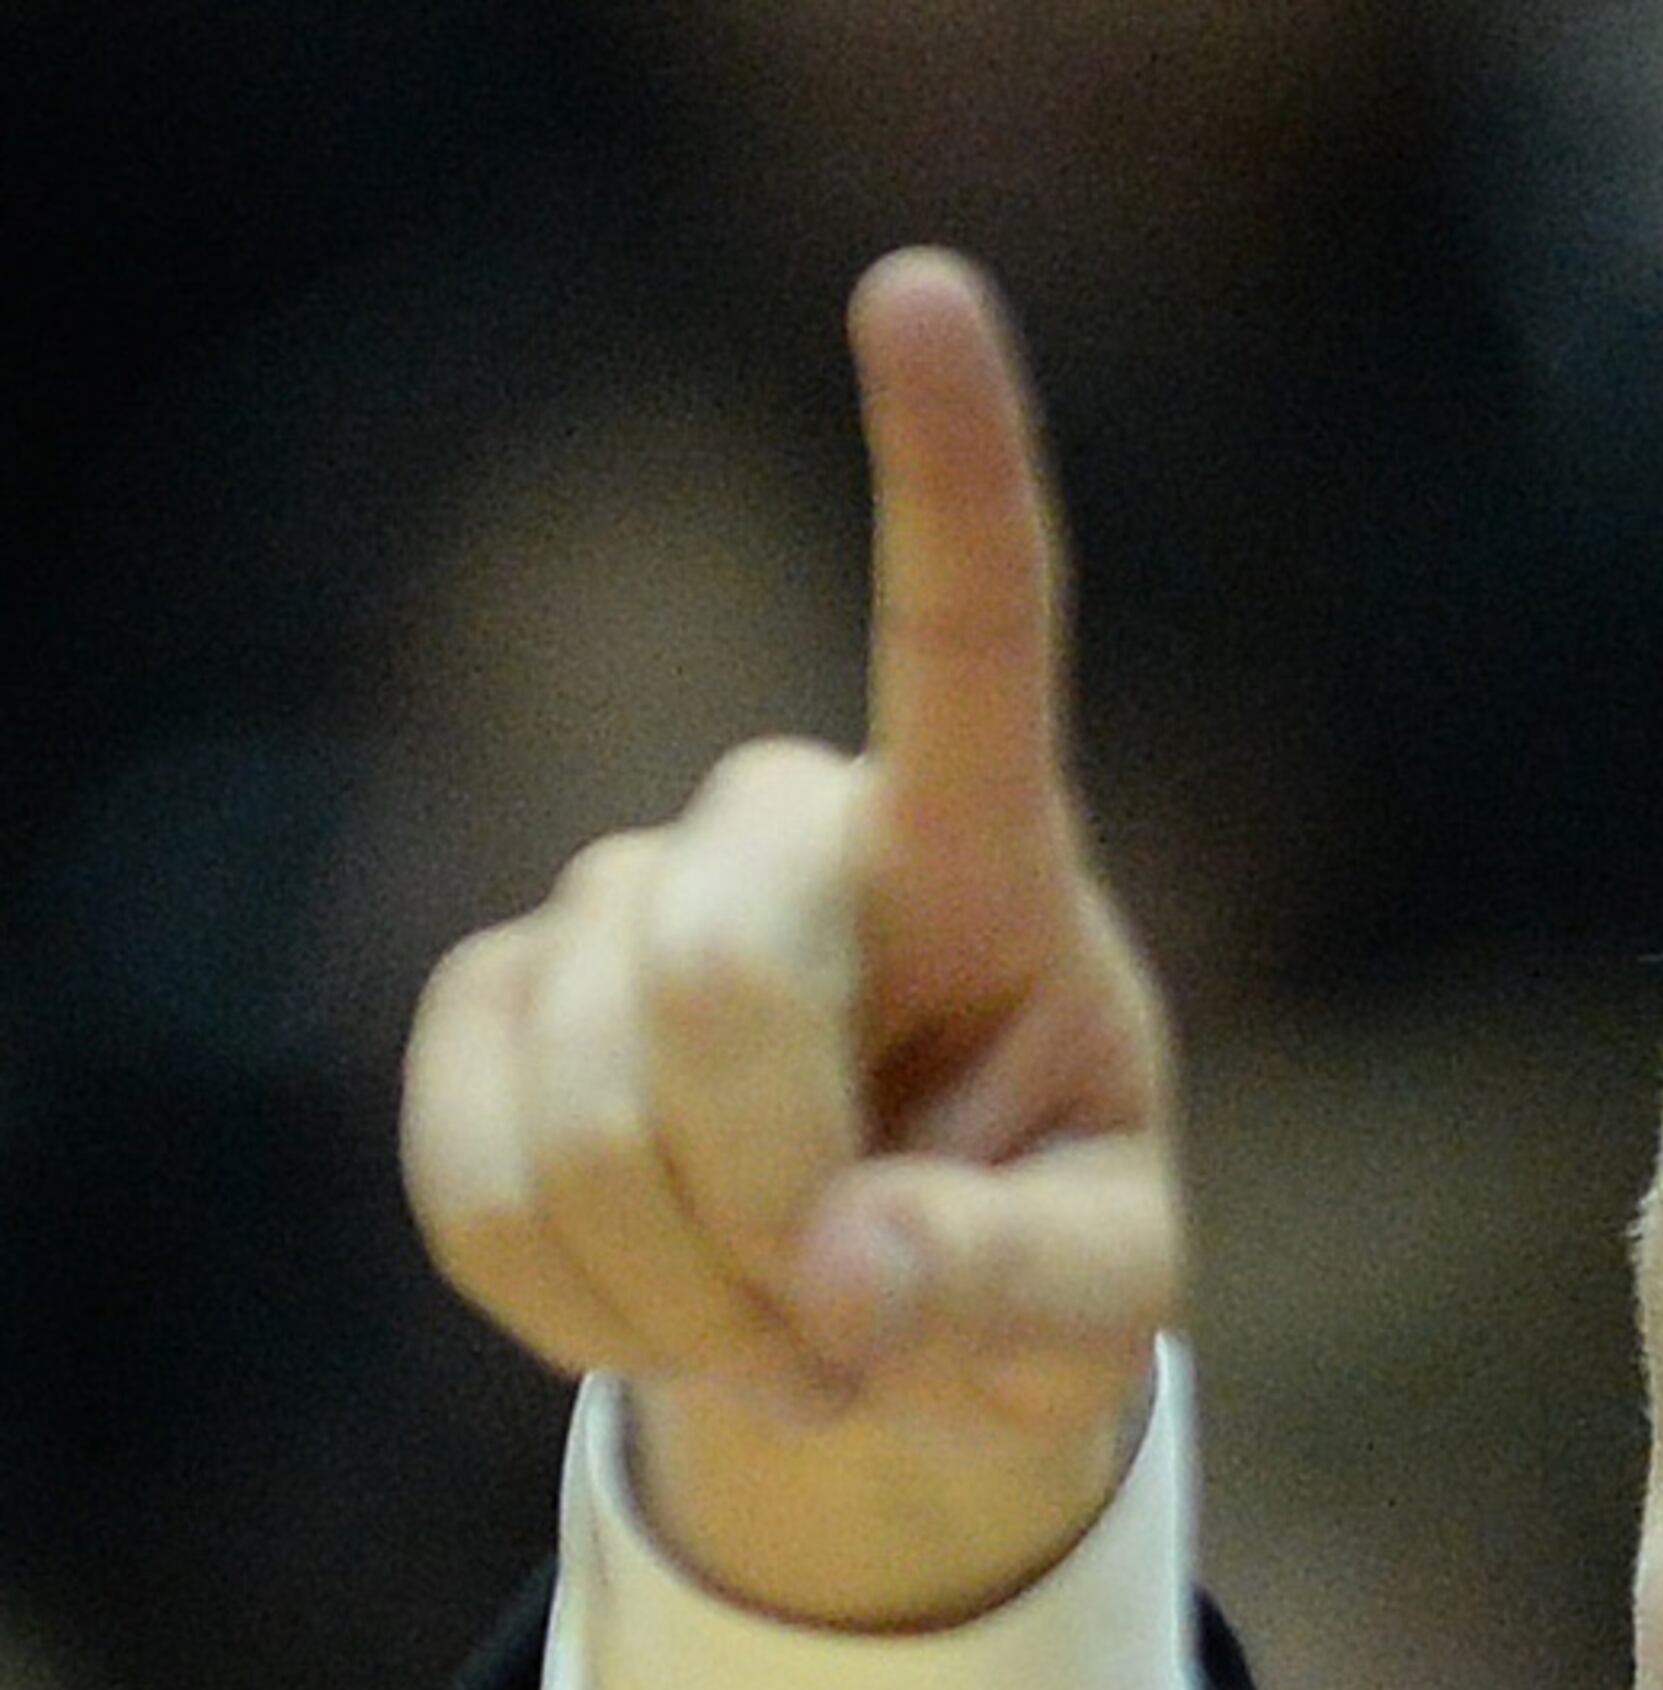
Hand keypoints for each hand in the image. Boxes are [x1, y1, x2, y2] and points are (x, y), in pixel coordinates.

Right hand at [401, 250, 1178, 1626]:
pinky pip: (481, 1188)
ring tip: (793, 1342)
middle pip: (723, 978)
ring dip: (692, 1291)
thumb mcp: (1098, 1300)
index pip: (970, 637)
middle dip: (775, 1202)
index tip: (921, 291)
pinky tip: (679, 1321)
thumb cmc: (1035, 1266)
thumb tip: (845, 1279)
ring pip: (586, 1108)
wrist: (885, 1324)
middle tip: (852, 1338)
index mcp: (985, 857)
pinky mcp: (490, 1003)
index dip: (947, 474)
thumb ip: (1013, 1286)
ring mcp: (616, 901)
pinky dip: (585, 1311)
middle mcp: (787, 829)